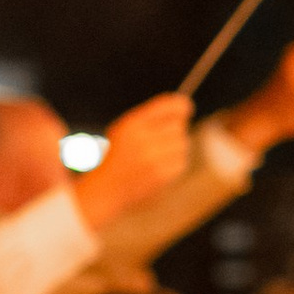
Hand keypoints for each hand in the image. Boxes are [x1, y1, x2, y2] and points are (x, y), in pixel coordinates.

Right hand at [76, 94, 194, 229]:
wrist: (107, 189)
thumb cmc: (118, 157)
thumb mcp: (124, 129)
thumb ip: (150, 116)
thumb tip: (184, 104)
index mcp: (133, 124)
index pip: (170, 107)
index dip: (182, 106)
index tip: (186, 108)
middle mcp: (143, 138)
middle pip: (178, 126)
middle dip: (174, 131)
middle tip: (162, 140)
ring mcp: (153, 158)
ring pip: (182, 144)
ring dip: (175, 149)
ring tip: (158, 156)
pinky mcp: (162, 175)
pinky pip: (181, 162)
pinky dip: (175, 164)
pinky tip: (160, 167)